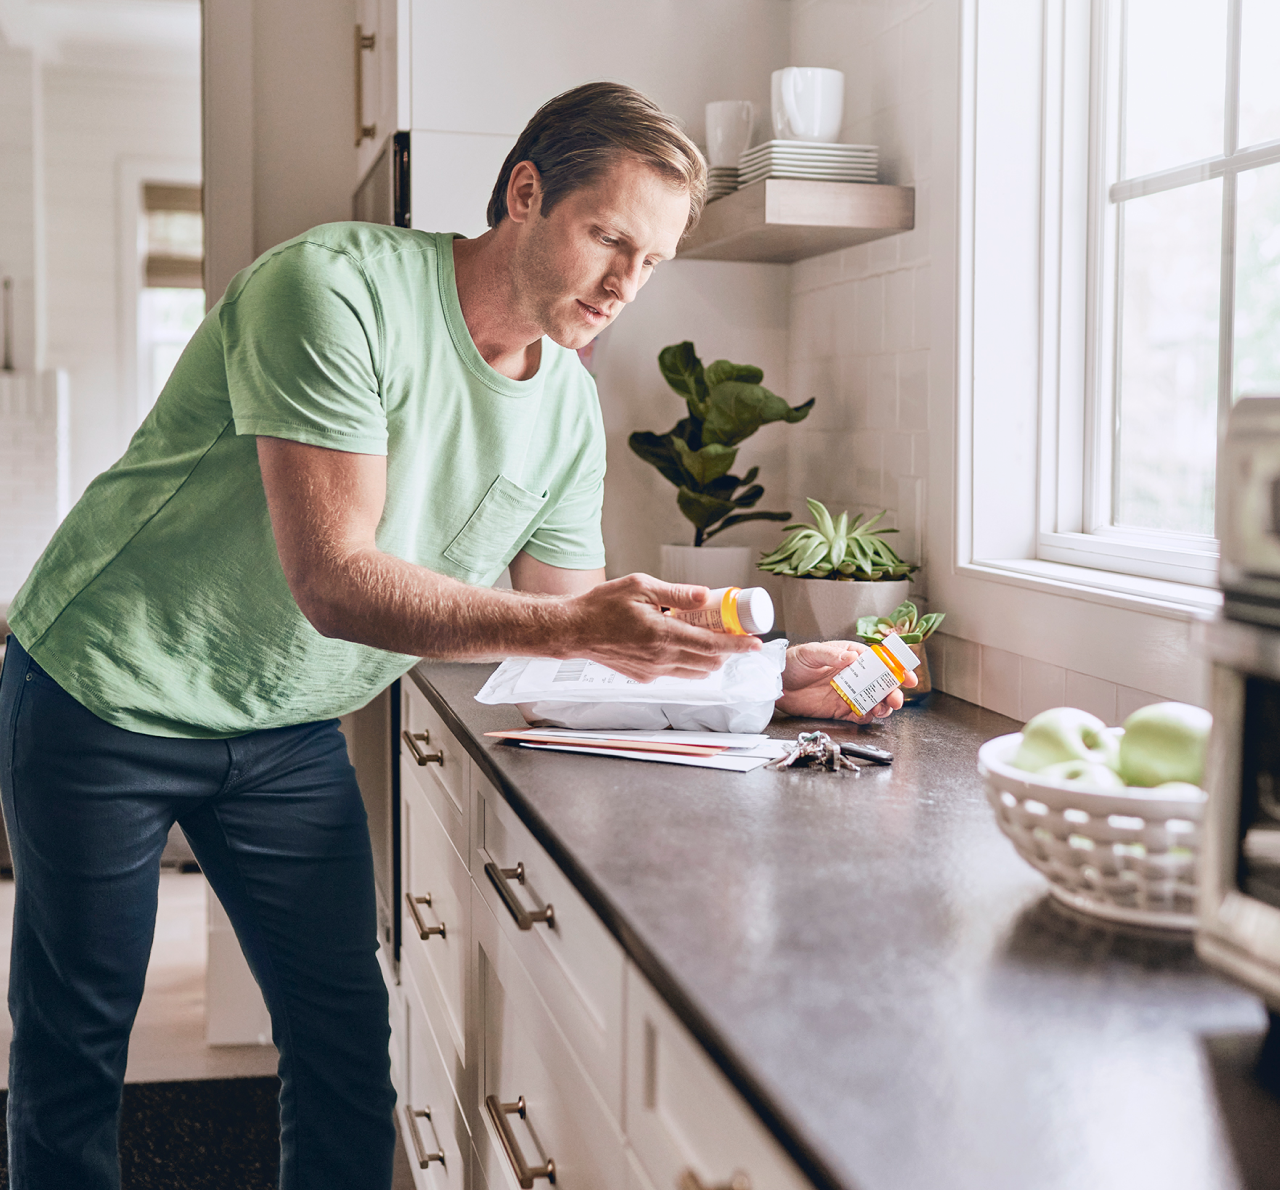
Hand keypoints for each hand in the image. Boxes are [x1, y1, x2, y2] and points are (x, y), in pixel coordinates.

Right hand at [562, 573, 760, 682]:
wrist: (574, 631)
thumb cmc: (602, 606)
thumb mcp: (640, 586)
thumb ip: (675, 593)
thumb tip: (704, 595)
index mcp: (662, 635)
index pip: (711, 646)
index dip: (737, 646)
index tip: (754, 644)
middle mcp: (660, 658)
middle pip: (709, 662)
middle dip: (727, 650)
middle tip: (734, 632)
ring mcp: (653, 671)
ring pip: (696, 672)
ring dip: (710, 658)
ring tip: (710, 636)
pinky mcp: (645, 677)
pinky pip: (677, 673)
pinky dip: (690, 662)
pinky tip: (684, 643)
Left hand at [775, 640, 916, 722]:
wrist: (776, 683)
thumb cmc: (792, 662)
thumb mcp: (810, 653)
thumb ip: (832, 656)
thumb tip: (852, 656)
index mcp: (850, 657)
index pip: (878, 661)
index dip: (895, 668)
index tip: (907, 675)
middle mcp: (852, 676)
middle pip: (880, 684)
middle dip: (892, 691)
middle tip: (896, 699)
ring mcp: (847, 693)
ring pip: (873, 700)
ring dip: (883, 705)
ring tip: (885, 709)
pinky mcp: (840, 709)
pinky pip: (859, 714)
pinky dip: (867, 717)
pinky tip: (870, 716)